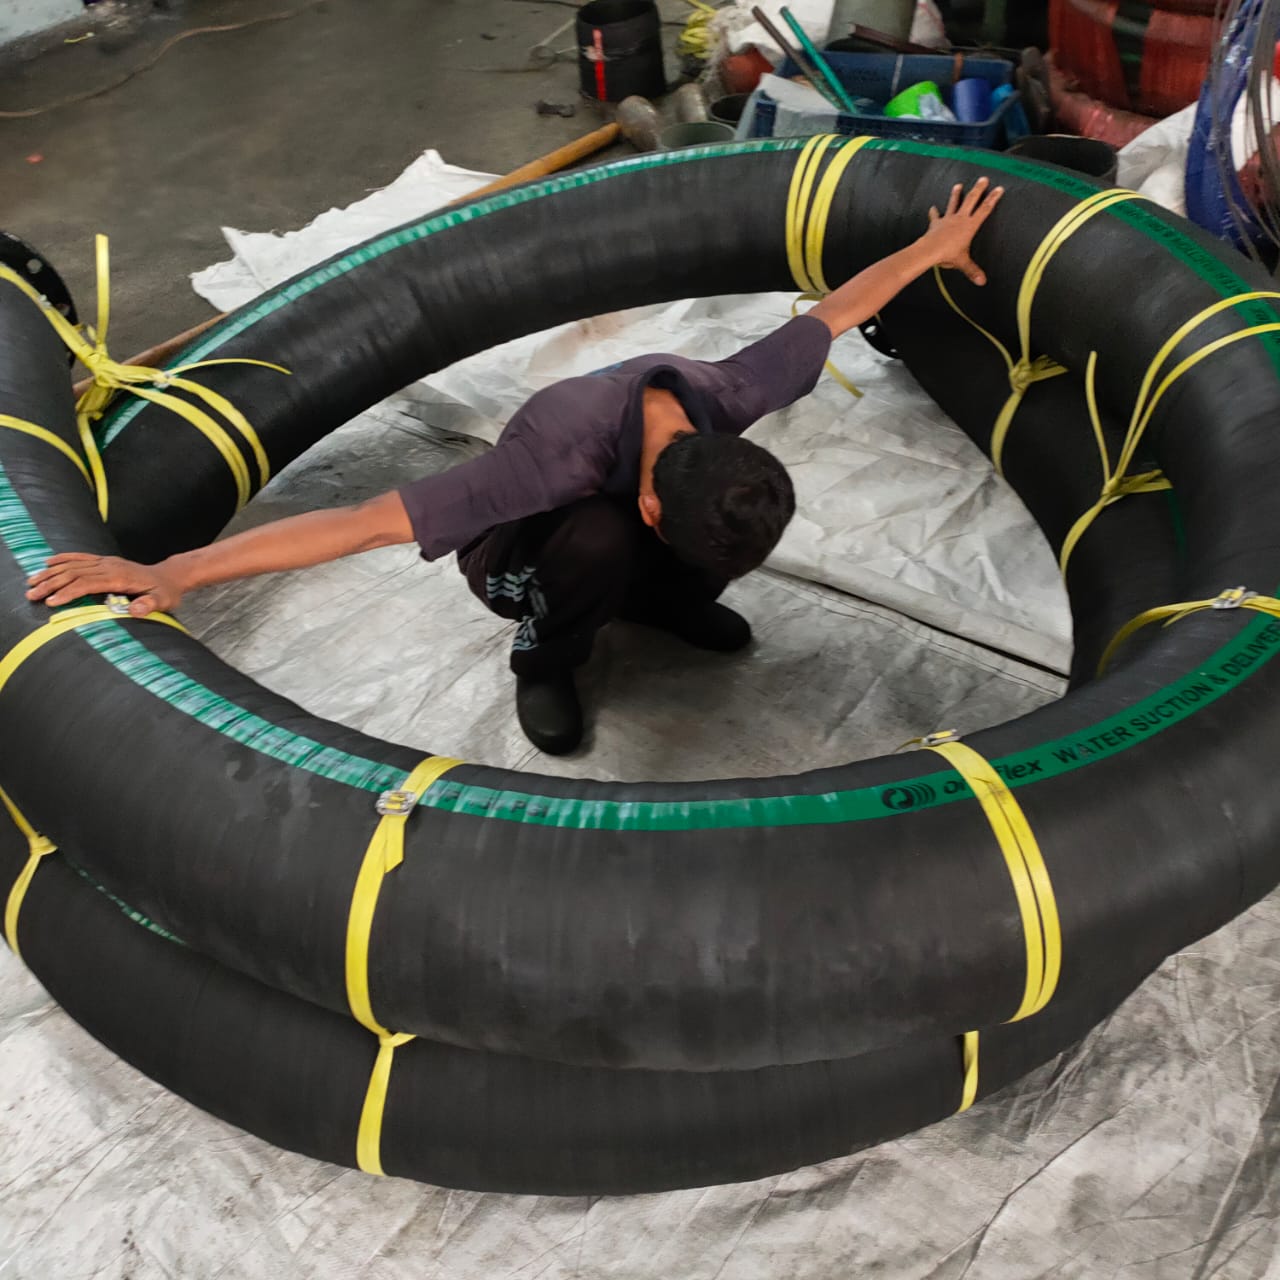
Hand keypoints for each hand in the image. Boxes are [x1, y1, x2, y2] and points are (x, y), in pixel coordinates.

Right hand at [25, 553, 183, 614]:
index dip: (69, 592)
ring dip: (51, 573)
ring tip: (31, 582)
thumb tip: (135, 610)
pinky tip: (48, 563)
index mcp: (120, 577)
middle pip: (74, 573)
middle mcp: (110, 566)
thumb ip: (150, 605)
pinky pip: (80, 557)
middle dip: (51, 583)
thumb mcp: (163, 601)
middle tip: (32, 594)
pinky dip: (63, 559)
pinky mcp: (105, 561)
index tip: (52, 601)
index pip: (88, 583)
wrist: (169, 576)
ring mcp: (107, 562)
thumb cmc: (165, 592)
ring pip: (73, 565)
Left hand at [922, 177, 1003, 285]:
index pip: (985, 209)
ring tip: (958, 185)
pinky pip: (935, 217)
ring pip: (953, 203)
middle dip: (978, 189)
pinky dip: (934, 213)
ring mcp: (948, 219)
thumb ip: (972, 270)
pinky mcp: (936, 223)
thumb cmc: (948, 255)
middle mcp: (960, 218)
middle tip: (983, 178)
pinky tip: (932, 208)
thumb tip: (982, 282)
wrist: (930, 250)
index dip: (993, 199)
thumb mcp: (963, 263)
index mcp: (970, 225)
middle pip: (971, 200)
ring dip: (956, 194)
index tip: (999, 188)